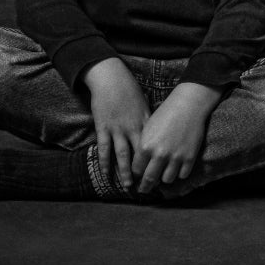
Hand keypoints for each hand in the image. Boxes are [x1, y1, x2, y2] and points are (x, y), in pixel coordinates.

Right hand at [82, 58, 149, 189]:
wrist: (110, 78)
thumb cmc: (128, 88)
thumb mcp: (144, 103)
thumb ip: (149, 119)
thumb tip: (157, 132)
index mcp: (145, 121)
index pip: (153, 145)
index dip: (157, 160)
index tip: (161, 172)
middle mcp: (133, 127)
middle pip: (140, 154)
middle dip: (143, 171)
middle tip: (146, 186)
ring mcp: (117, 129)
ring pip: (123, 155)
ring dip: (125, 172)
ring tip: (128, 186)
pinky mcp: (103, 128)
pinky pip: (104, 149)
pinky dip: (105, 163)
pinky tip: (106, 174)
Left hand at [132, 82, 222, 193]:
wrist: (188, 104)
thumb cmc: (166, 113)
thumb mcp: (148, 128)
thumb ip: (143, 147)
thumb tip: (139, 166)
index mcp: (145, 146)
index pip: (136, 170)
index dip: (136, 175)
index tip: (136, 178)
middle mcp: (159, 154)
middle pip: (149, 180)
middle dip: (145, 187)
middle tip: (144, 190)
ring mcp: (175, 157)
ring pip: (166, 180)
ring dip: (164, 178)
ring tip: (163, 174)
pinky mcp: (189, 158)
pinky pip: (182, 175)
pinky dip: (179, 173)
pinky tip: (177, 167)